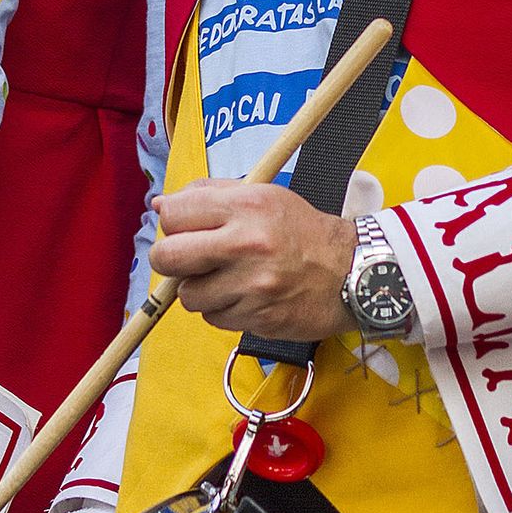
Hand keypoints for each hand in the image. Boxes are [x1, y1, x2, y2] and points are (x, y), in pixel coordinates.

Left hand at [151, 180, 355, 340]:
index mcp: (246, 206)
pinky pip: (214, 318)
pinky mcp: (258, 317)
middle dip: (170, 261)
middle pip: (169, 257)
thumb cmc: (302, 232)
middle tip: (187, 261)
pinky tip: (245, 296)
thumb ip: (210, 194)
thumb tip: (161, 204)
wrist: (350, 271)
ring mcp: (252, 284)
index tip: (183, 228)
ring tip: (227, 279)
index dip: (173, 223)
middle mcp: (246, 243)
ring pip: (189, 295)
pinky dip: (222, 310)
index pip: (174, 214)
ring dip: (201, 290)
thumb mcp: (263, 195)